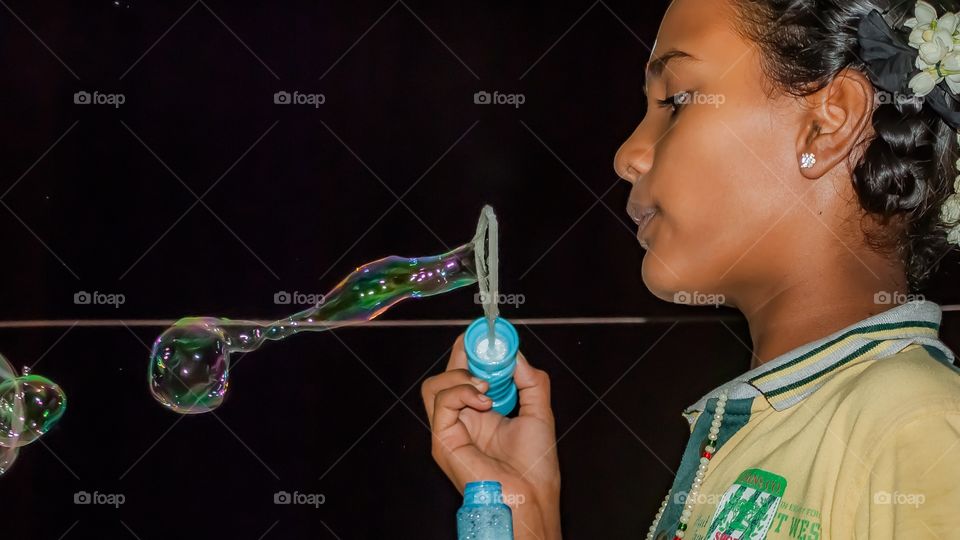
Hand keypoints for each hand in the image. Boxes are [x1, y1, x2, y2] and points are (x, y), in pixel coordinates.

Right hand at [422, 333, 561, 538]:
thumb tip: (515, 354)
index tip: (492, 336)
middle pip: (448, 373)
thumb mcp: (539, 411)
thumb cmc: (535, 466)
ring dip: (459, 375)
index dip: (477, 352)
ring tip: (483, 385)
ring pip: (434, 385)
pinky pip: (439, 402)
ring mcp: (450, 429)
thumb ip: (529, 380)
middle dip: (464, 353)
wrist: (529, 495)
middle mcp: (463, 419)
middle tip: (484, 344)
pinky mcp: (443, 439)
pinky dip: (459, 392)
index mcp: (482, 412)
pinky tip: (481, 399)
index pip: (468, 372)